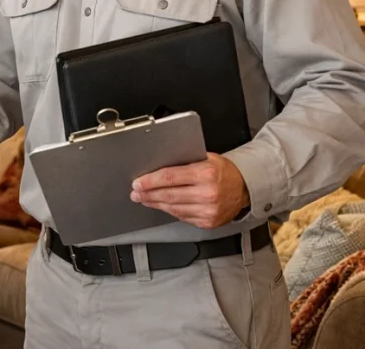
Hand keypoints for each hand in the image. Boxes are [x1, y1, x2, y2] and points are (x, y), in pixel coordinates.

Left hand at [131, 153, 250, 228]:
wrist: (245, 188)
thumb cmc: (224, 171)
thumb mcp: (205, 158)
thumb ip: (183, 161)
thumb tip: (157, 164)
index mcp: (205, 174)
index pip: (170, 177)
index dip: (150, 181)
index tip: (138, 183)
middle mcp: (208, 193)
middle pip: (169, 195)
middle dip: (148, 194)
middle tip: (136, 193)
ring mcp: (209, 210)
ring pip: (174, 208)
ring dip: (156, 204)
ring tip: (144, 199)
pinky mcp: (208, 222)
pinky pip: (183, 217)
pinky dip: (170, 211)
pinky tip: (162, 206)